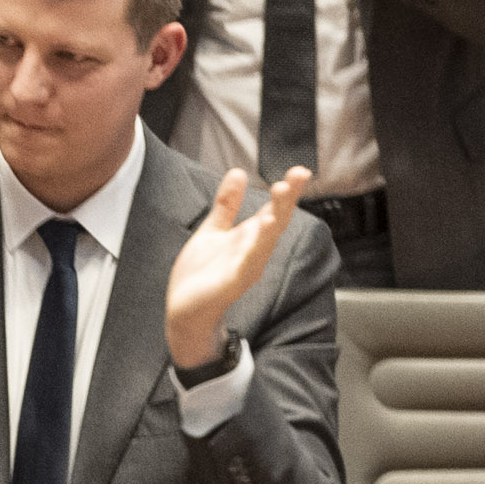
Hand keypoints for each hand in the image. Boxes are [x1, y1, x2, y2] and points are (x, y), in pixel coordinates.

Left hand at [163, 165, 290, 374]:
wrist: (185, 313)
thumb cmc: (202, 275)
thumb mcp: (213, 231)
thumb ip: (227, 205)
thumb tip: (238, 172)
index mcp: (251, 236)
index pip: (274, 209)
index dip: (287, 191)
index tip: (299, 170)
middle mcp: (254, 251)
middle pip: (276, 221)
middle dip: (287, 199)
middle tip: (297, 175)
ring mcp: (246, 268)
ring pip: (265, 241)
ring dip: (273, 220)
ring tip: (280, 197)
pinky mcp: (232, 283)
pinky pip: (246, 265)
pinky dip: (253, 249)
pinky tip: (260, 233)